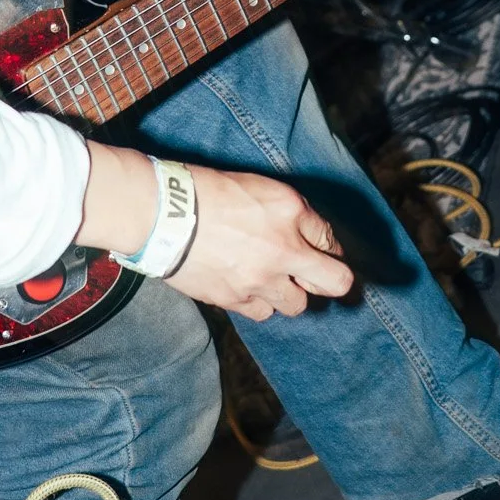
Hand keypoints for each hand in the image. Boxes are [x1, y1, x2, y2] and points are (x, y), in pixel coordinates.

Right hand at [167, 166, 353, 321]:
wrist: (164, 215)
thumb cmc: (208, 192)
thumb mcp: (259, 187)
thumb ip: (291, 213)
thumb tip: (310, 236)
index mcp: (291, 212)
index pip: (330, 239)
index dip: (327, 245)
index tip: (320, 250)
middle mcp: (284, 249)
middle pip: (335, 282)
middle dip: (331, 281)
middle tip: (315, 277)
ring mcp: (261, 279)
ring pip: (297, 305)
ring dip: (289, 294)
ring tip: (271, 281)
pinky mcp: (235, 299)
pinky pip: (262, 312)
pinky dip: (259, 303)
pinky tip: (246, 287)